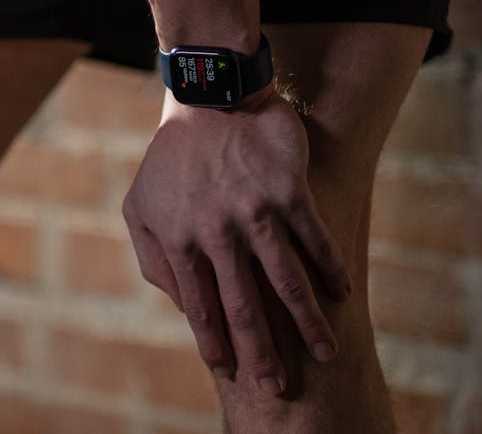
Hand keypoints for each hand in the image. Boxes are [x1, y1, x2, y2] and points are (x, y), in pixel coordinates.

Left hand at [123, 88, 350, 393]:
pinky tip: (341, 294)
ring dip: (307, 321)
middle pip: (244, 306)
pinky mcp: (289, 190)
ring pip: (286, 280)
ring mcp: (256, 211)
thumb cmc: (171, 158)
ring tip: (324, 352)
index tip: (231, 371)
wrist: (210, 95)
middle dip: (263, 351)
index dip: (217, 343)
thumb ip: (155, 259)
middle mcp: (218, 233)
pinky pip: (314, 238)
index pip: (201, 306)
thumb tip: (181, 305)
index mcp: (181, 240)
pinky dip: (330, 268)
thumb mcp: (140, 207)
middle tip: (278, 385)